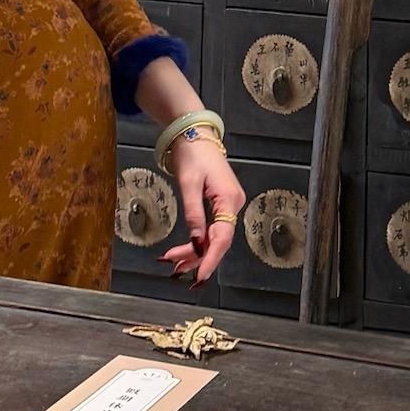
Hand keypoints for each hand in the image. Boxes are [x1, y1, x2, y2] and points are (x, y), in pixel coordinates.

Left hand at [163, 136, 242, 285]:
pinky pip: (211, 228)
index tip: (199, 277)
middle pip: (217, 240)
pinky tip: (185, 251)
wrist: (194, 133)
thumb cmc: (191, 154)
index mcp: (228, 199)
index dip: (210, 259)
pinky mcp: (220, 204)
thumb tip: (197, 244)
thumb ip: (194, 214)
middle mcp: (233, 205)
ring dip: (195, 252)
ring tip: (175, 265)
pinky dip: (198, 240)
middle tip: (176, 270)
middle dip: (197, 257)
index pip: (222, 238)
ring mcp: (228, 205)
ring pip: (213, 237)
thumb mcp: (189, 184)